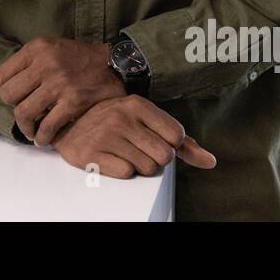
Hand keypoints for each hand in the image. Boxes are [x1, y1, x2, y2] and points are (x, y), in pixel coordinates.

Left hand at [0, 36, 125, 144]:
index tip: (13, 99)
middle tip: (24, 115)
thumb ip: (15, 66)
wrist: (114, 63)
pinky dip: (42, 137)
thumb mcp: (46, 50)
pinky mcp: (73, 101)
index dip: (4, 91)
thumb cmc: (77, 57)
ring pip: (24, 112)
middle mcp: (45, 64)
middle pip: (10, 95)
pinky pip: (48, 125)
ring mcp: (59, 83)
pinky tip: (44, 139)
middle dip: (13, 109)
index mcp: (37, 48)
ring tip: (31, 132)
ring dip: (25, 128)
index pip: (3, 75)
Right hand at [52, 95, 216, 178]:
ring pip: (147, 168)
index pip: (177, 135)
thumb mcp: (145, 121)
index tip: (156, 138)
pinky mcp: (92, 154)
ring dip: (140, 166)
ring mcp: (106, 136)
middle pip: (164, 156)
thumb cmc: (113, 121)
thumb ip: (181, 142)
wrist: (69, 123)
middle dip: (156, 158)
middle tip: (140, 149)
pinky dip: (122, 171)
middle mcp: (122, 117)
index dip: (170, 144)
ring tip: (125, 152)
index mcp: (137, 104)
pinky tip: (113, 158)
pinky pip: (126, 174)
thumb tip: (210, 161)